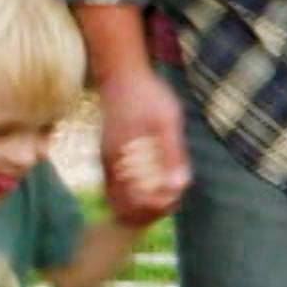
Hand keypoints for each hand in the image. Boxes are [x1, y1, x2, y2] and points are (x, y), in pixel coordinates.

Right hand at [100, 67, 190, 224]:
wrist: (121, 74)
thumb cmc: (147, 94)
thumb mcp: (166, 121)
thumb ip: (173, 154)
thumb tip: (179, 186)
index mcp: (121, 159)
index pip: (134, 204)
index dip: (157, 208)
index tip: (175, 196)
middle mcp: (109, 165)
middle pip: (124, 209)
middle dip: (150, 212)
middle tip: (172, 200)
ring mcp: (107, 162)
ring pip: (118, 201)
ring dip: (142, 206)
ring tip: (166, 196)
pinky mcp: (109, 157)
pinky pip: (116, 188)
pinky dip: (133, 195)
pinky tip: (154, 186)